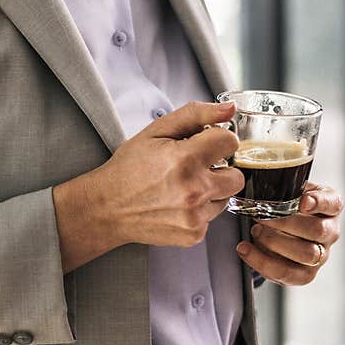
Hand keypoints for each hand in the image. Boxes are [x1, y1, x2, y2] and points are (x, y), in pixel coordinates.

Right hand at [53, 101, 244, 271]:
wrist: (107, 208)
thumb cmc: (128, 169)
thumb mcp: (156, 132)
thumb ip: (195, 115)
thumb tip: (229, 109)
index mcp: (185, 159)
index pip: (230, 142)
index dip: (217, 140)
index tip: (205, 145)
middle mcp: (194, 190)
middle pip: (237, 176)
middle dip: (220, 169)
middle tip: (195, 169)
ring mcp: (195, 216)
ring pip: (225, 198)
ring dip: (210, 191)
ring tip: (181, 188)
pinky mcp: (194, 234)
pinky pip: (212, 218)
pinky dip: (199, 211)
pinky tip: (176, 205)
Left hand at [235, 183, 343, 285]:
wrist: (279, 228)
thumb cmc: (285, 206)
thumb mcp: (288, 190)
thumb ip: (283, 185)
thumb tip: (260, 179)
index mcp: (330, 207)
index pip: (333, 203)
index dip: (319, 203)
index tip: (303, 201)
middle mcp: (330, 231)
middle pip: (317, 230)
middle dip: (285, 223)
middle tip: (261, 216)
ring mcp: (321, 255)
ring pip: (305, 254)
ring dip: (275, 242)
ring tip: (255, 230)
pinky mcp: (305, 274)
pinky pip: (287, 273)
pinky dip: (262, 262)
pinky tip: (245, 249)